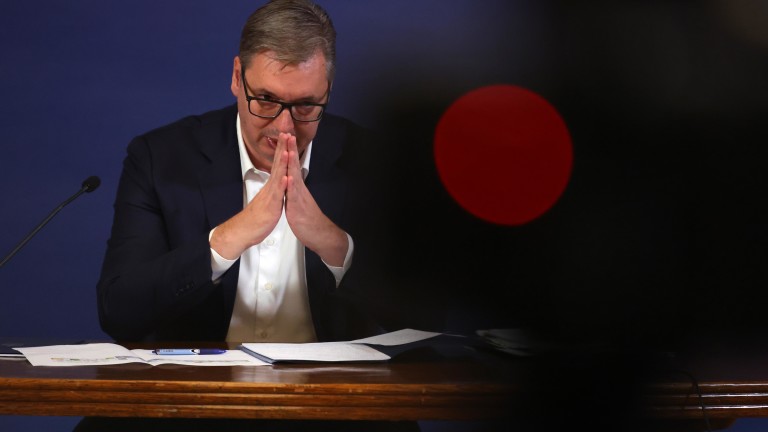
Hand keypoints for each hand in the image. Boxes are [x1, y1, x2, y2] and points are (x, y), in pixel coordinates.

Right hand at [209, 134, 288, 259]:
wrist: (245, 230)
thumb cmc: (256, 218)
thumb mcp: (268, 201)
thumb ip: (273, 190)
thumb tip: (276, 183)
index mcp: (271, 186)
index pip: (278, 164)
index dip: (282, 150)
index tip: (286, 137)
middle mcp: (270, 187)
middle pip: (277, 164)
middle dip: (282, 148)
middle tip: (286, 133)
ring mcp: (270, 195)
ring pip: (277, 176)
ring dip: (282, 163)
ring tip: (287, 149)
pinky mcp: (271, 206)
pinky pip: (277, 194)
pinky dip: (281, 185)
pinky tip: (286, 177)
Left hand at [283, 134, 348, 266]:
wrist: (318, 233)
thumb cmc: (307, 219)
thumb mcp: (297, 201)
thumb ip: (293, 190)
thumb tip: (289, 181)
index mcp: (296, 187)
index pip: (292, 165)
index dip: (288, 151)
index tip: (285, 137)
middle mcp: (299, 188)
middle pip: (294, 165)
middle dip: (290, 149)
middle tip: (288, 133)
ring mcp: (299, 197)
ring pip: (295, 176)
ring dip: (291, 163)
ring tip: (289, 149)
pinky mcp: (298, 207)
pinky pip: (295, 195)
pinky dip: (292, 185)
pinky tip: (290, 177)